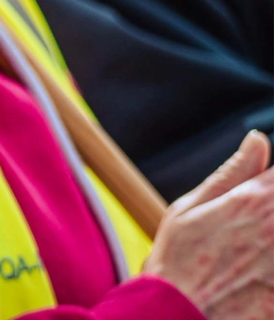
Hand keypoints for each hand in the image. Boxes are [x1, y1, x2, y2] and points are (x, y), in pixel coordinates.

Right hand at [145, 131, 273, 319]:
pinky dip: (271, 266)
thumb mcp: (191, 208)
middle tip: (247, 230)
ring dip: (271, 238)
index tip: (259, 193)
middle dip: (268, 210)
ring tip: (249, 249)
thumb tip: (258, 138)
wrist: (178, 315)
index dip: (269, 181)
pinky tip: (255, 270)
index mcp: (256, 200)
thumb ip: (232, 172)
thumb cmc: (177, 261)